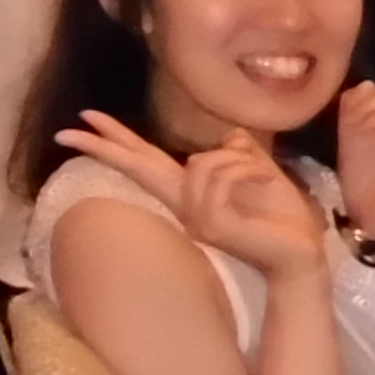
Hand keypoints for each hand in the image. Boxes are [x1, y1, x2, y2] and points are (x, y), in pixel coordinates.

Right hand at [57, 115, 330, 282]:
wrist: (303, 254)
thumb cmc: (285, 220)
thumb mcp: (264, 176)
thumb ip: (241, 155)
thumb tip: (229, 135)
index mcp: (193, 194)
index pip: (147, 162)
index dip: (117, 141)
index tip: (84, 120)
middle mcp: (186, 207)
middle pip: (140, 166)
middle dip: (107, 143)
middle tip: (71, 123)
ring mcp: (195, 219)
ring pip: (201, 162)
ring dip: (240, 161)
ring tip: (264, 178)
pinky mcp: (212, 224)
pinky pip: (220, 176)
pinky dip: (250, 170)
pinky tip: (266, 183)